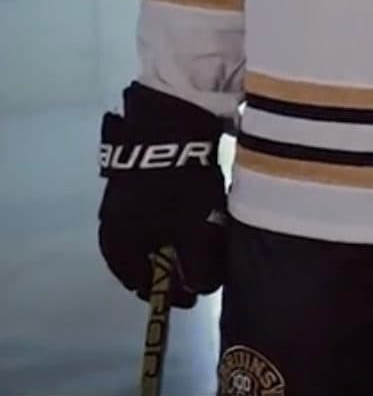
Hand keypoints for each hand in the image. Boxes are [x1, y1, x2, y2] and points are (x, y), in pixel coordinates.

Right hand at [97, 83, 228, 306]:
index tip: (192, 299)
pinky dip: (180, 222)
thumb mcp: (193, 228)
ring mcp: (127, 199)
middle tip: (204, 273)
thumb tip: (200, 289)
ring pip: (155, 234)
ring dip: (179, 243)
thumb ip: (197, 263)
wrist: (170, 123)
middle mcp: (115, 223)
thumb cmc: (178, 184)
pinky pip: (162, 213)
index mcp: (117, 241)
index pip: (137, 280)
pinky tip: (203, 219)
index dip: (166, 293)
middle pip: (146, 257)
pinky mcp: (146, 180)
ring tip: (208, 247)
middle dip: (174, 267)